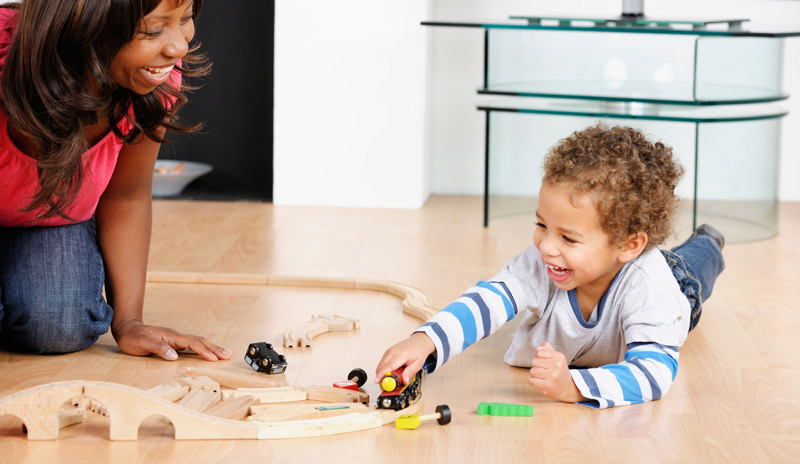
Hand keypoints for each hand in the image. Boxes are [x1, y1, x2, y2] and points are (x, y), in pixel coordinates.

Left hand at [112, 319, 231, 361]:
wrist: (126, 329)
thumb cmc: (133, 337)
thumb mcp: (142, 343)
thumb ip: (158, 348)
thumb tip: (174, 356)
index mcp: (171, 337)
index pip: (192, 343)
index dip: (204, 351)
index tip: (214, 359)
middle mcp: (176, 337)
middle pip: (200, 341)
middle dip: (215, 348)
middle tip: (228, 354)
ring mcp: (176, 340)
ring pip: (198, 343)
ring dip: (212, 348)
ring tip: (224, 353)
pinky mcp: (174, 344)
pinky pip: (192, 346)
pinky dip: (203, 349)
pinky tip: (208, 353)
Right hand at [375, 332, 435, 384]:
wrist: (419, 341)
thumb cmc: (419, 350)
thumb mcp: (418, 364)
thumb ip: (410, 373)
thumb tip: (404, 381)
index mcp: (401, 354)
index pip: (388, 366)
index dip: (381, 375)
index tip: (378, 382)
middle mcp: (392, 351)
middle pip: (381, 367)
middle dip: (382, 378)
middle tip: (390, 386)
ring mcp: (389, 351)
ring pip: (380, 366)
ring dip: (384, 375)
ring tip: (395, 378)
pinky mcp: (387, 352)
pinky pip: (382, 364)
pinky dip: (385, 370)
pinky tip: (393, 372)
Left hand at [529, 342, 585, 402]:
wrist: (566, 387)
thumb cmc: (558, 370)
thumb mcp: (556, 358)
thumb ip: (547, 350)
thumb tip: (539, 348)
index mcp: (559, 357)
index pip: (539, 352)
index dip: (538, 357)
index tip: (544, 362)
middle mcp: (557, 365)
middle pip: (535, 362)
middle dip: (536, 366)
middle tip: (544, 371)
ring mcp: (553, 376)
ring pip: (533, 371)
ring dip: (535, 375)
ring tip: (543, 376)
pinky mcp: (548, 386)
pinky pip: (532, 381)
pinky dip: (534, 382)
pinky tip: (541, 382)